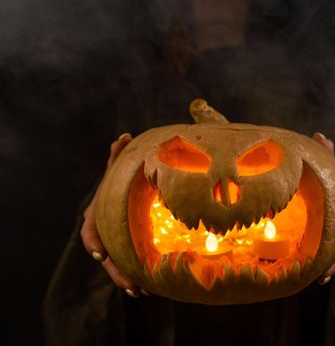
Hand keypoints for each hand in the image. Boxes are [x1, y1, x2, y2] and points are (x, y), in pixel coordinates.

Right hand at [80, 133, 141, 297]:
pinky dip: (136, 275)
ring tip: (141, 291)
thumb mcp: (117, 170)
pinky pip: (129, 264)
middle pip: (105, 256)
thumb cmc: (119, 182)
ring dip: (126, 279)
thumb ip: (117, 156)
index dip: (93, 242)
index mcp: (98, 215)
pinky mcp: (126, 248)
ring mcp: (114, 242)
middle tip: (130, 285)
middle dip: (115, 271)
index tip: (99, 253)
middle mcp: (103, 231)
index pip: (90, 231)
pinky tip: (150, 287)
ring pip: (117, 265)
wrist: (123, 195)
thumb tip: (124, 136)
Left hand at [312, 132, 334, 284]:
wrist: (298, 187)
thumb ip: (322, 154)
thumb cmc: (314, 176)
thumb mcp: (318, 166)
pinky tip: (311, 277)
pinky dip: (316, 265)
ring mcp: (329, 232)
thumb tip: (321, 136)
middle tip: (330, 269)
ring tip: (319, 277)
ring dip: (329, 265)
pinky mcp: (316, 240)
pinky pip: (320, 255)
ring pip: (334, 252)